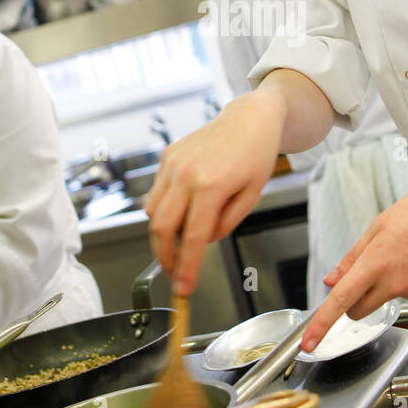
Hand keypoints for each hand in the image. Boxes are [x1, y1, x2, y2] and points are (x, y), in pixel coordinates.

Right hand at [143, 92, 286, 294]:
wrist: (249, 118)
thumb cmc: (256, 154)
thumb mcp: (252, 195)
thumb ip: (227, 223)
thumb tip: (203, 241)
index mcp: (212, 186)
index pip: (194, 238)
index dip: (187, 268)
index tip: (184, 289)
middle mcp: (186, 174)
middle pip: (161, 228)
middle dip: (165, 257)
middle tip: (175, 273)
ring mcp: (172, 163)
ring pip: (152, 212)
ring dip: (162, 234)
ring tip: (182, 240)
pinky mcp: (167, 156)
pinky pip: (156, 193)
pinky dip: (163, 210)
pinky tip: (181, 211)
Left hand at [301, 181, 407, 351]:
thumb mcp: (376, 227)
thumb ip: (351, 259)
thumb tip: (331, 282)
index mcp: (375, 263)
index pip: (340, 301)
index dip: (321, 325)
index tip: (308, 343)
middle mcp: (394, 283)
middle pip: (360, 310)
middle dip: (355, 300)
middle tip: (367, 271)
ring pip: (386, 299)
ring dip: (387, 285)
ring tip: (406, 252)